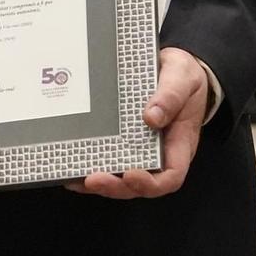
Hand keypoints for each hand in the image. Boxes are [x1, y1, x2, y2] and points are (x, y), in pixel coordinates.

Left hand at [66, 46, 208, 198]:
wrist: (174, 68)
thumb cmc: (183, 76)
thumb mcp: (182, 78)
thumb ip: (171, 96)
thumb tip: (151, 117)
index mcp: (179, 143)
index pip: (171, 176)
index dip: (150, 183)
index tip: (131, 175)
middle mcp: (159, 152)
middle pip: (140, 184)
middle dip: (116, 186)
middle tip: (93, 179)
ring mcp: (140, 148)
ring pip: (121, 177)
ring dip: (100, 182)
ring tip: (77, 179)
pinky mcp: (123, 139)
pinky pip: (110, 158)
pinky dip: (92, 166)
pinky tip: (73, 167)